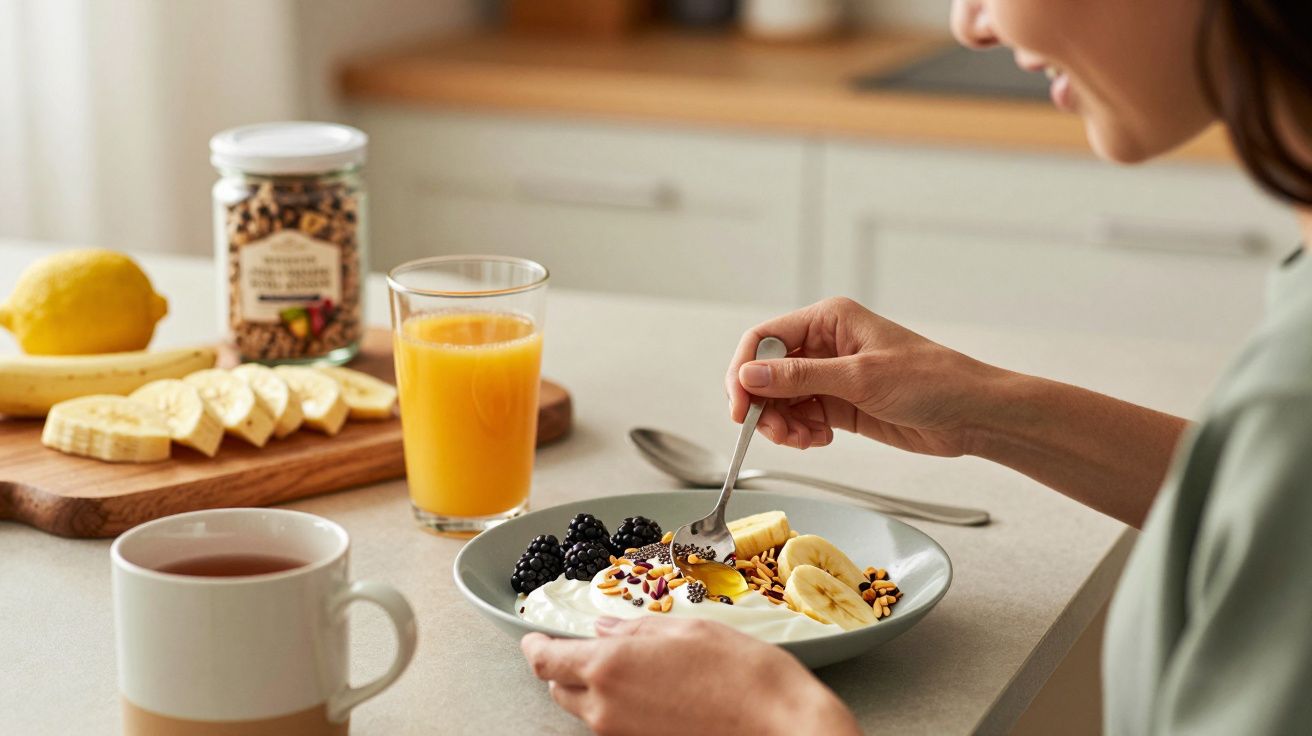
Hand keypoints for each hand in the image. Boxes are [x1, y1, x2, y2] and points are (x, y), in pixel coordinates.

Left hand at [521, 617, 858, 735]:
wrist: (777, 726)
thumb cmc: (740, 672)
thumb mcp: (687, 629)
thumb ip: (636, 627)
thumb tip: (605, 628)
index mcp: (609, 665)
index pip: (545, 661)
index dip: (534, 647)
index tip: (534, 637)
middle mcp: (606, 706)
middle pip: (560, 689)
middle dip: (566, 666)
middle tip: (588, 646)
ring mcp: (623, 734)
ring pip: (586, 710)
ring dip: (592, 688)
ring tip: (629, 667)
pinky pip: (614, 726)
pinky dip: (619, 707)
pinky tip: (653, 691)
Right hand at [726, 297, 1005, 456]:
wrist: (971, 414)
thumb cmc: (932, 381)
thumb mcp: (861, 377)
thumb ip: (801, 377)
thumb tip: (749, 375)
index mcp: (829, 320)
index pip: (763, 339)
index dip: (743, 372)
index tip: (739, 408)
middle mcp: (824, 344)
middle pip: (765, 372)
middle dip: (762, 404)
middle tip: (773, 433)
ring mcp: (830, 375)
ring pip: (780, 399)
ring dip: (781, 424)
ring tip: (804, 440)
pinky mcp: (839, 404)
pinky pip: (800, 417)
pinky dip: (799, 432)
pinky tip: (818, 439)